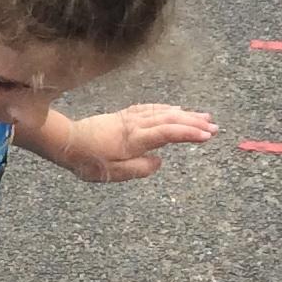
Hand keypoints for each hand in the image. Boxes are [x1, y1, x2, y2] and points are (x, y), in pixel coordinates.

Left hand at [66, 103, 216, 182]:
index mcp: (134, 139)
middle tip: (215, 126)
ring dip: (185, 114)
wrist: (66, 141)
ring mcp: (130, 118)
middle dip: (194, 122)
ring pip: (162, 112)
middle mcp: (135, 125)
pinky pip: (151, 109)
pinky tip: (175, 109)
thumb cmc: (88, 161)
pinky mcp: (124, 116)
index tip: (207, 136)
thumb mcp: (113, 173)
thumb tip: (159, 161)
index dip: (189, 133)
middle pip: (170, 119)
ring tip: (204, 117)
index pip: (168, 133)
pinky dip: (167, 108)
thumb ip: (139, 169)